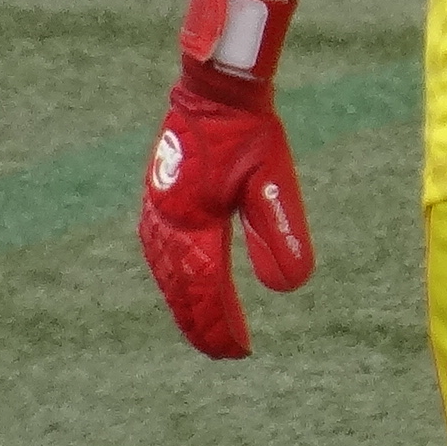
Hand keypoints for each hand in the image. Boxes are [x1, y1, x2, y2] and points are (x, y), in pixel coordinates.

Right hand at [139, 0, 313, 357]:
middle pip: (182, 290)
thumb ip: (279, 233)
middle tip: (224, 353)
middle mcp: (168, 223)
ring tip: (205, 332)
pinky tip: (181, 287)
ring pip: (167, 274)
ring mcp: (157, 211)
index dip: (222, 325)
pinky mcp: (157, 199)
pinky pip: (158, 253)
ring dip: (185, 305)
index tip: (239, 351)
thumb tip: (289, 288)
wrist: (215, 91)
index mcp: (194, 222)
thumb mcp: (273, 181)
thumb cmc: (249, 133)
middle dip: (202, 324)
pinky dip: (171, 278)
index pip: (207, 290)